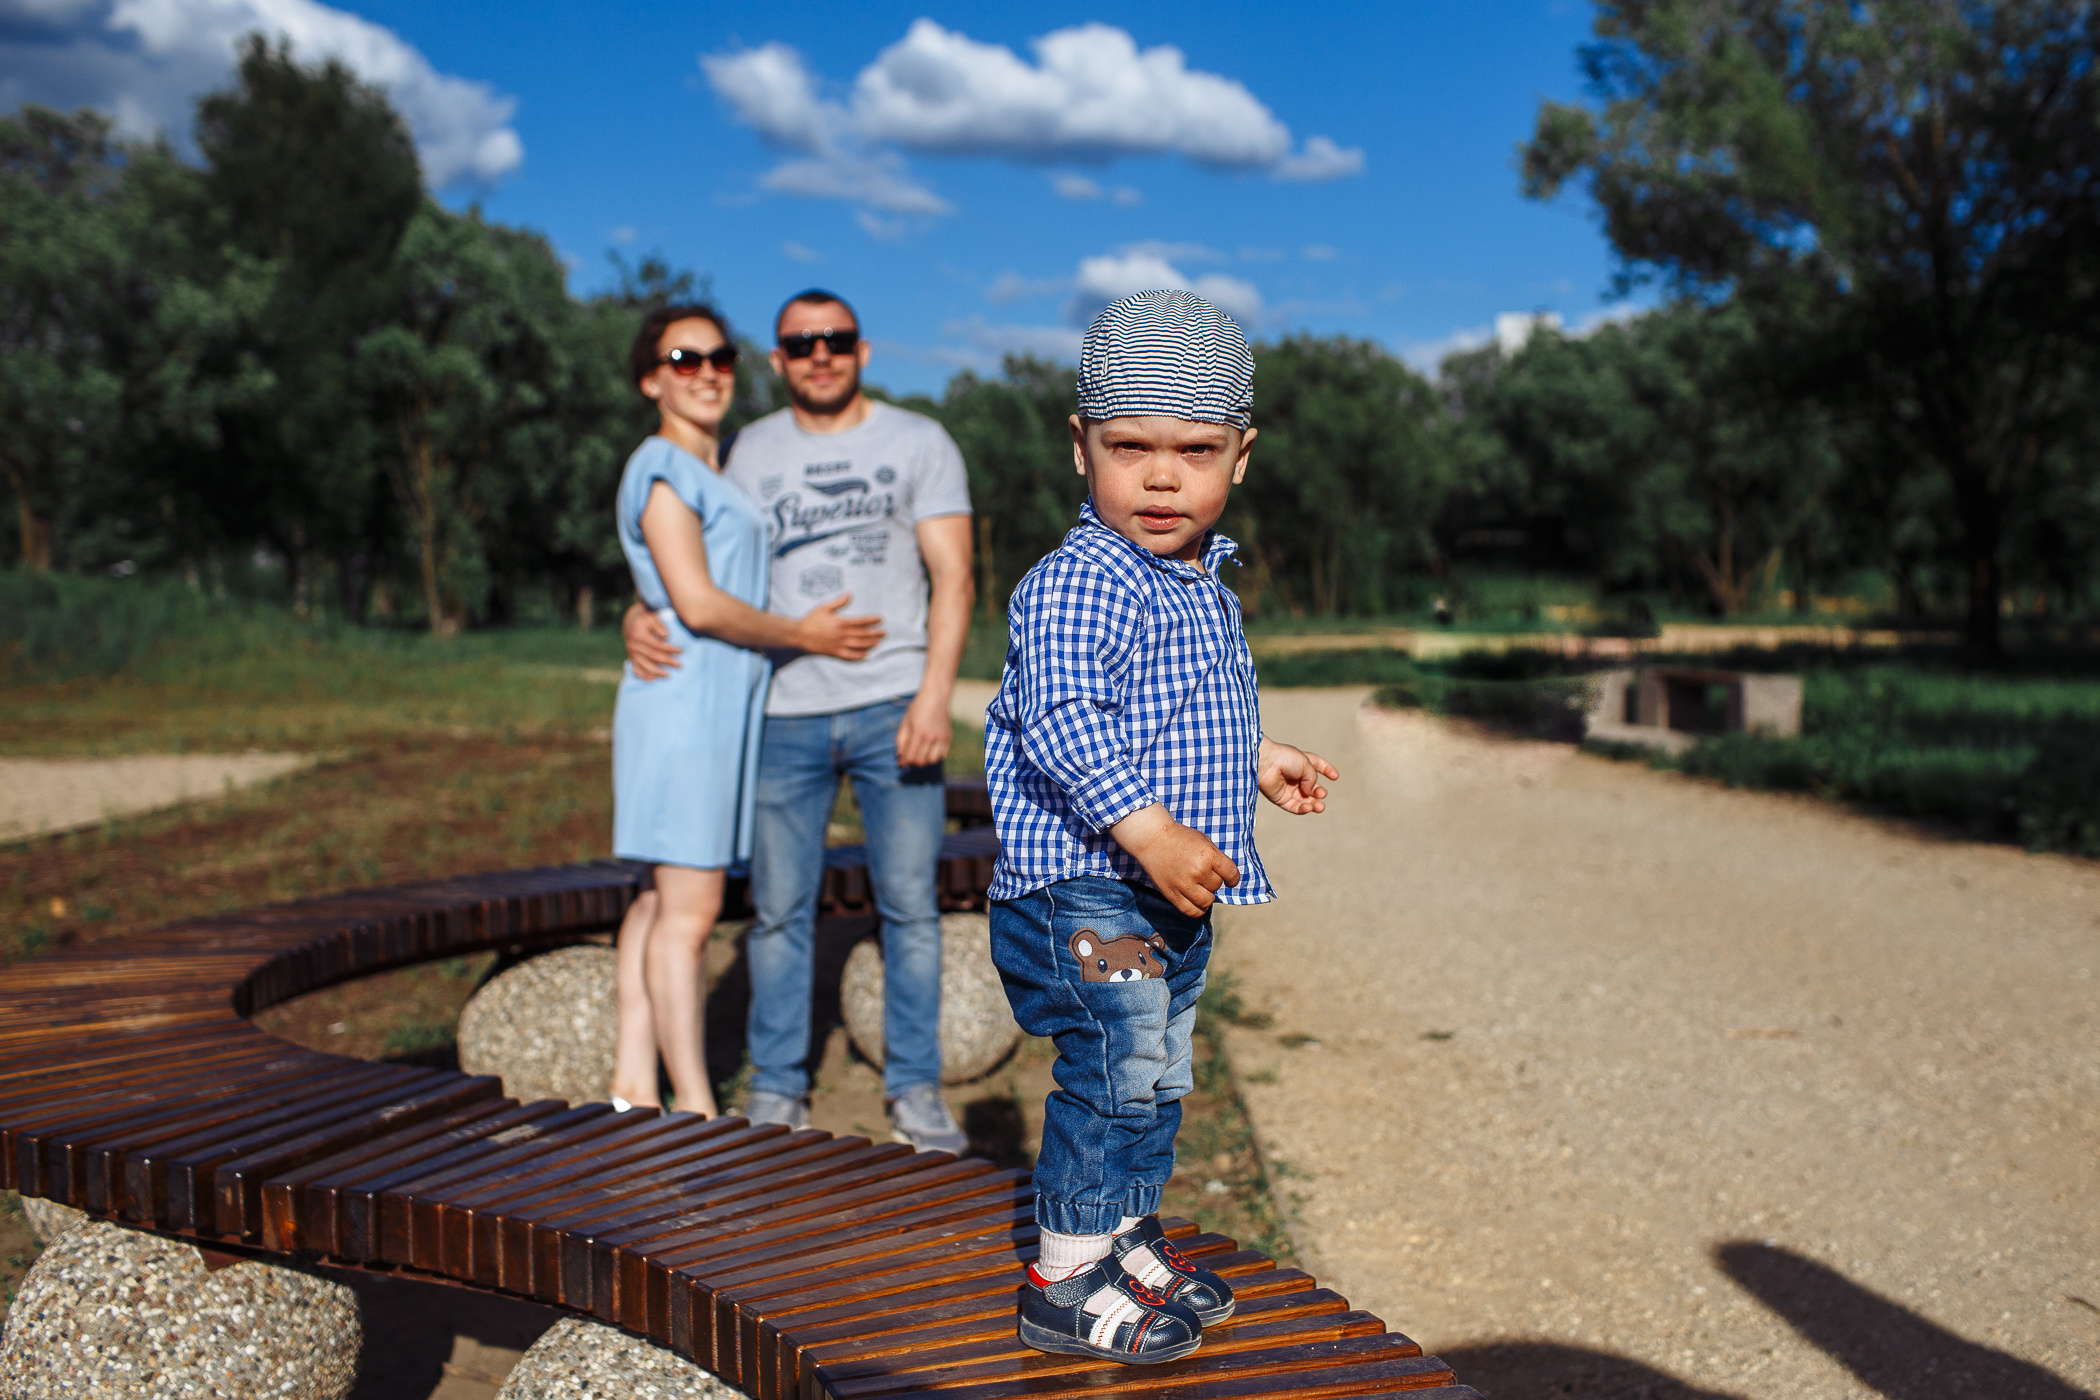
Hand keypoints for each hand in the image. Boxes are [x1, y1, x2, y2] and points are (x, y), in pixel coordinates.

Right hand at [623, 602, 681, 680]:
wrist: (632, 623)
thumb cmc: (646, 620)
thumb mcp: (652, 617)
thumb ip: (659, 625)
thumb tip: (665, 635)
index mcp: (639, 635)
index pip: (657, 644)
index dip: (669, 648)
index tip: (681, 651)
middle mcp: (633, 645)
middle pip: (652, 656)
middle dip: (667, 661)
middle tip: (680, 665)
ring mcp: (631, 654)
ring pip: (645, 665)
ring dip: (657, 672)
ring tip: (669, 675)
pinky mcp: (631, 659)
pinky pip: (636, 670)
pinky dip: (644, 676)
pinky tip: (654, 679)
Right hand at [793, 594, 884, 659]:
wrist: (799, 635)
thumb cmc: (811, 620)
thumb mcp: (824, 607)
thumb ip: (838, 602)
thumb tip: (850, 594)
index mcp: (840, 622)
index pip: (861, 621)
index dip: (872, 620)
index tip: (880, 619)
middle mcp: (842, 634)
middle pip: (863, 634)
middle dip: (875, 633)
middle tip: (884, 632)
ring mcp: (839, 644)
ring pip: (859, 645)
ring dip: (870, 644)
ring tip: (878, 642)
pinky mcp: (834, 653)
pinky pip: (849, 656)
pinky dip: (859, 656)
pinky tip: (866, 655)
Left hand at [896, 692, 951, 767]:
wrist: (935, 698)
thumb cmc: (917, 709)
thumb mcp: (905, 722)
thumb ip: (901, 740)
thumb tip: (900, 756)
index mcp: (918, 733)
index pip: (910, 756)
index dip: (904, 762)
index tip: (901, 764)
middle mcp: (930, 737)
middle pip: (921, 761)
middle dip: (912, 763)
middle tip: (909, 759)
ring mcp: (941, 738)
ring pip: (932, 760)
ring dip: (924, 761)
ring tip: (920, 755)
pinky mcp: (948, 738)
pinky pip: (942, 755)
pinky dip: (934, 756)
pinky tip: (929, 751)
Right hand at [1109, 805, 1239, 916]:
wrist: (1152, 839)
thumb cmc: (1180, 838)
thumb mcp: (1203, 841)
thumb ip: (1216, 859)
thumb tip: (1226, 878)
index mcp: (1208, 855)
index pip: (1231, 874)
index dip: (1232, 879)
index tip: (1230, 880)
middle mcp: (1197, 870)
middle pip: (1217, 886)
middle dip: (1213, 881)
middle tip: (1202, 874)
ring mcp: (1184, 884)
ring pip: (1207, 901)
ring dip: (1206, 895)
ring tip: (1200, 888)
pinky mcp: (1172, 894)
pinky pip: (1192, 911)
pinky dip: (1198, 909)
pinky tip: (1196, 901)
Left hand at [1258, 739, 1337, 813]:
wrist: (1266, 763)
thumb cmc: (1285, 758)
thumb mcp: (1307, 764)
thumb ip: (1312, 779)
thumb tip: (1310, 793)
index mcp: (1301, 762)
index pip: (1317, 765)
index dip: (1327, 770)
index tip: (1335, 776)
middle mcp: (1295, 776)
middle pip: (1312, 787)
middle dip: (1319, 792)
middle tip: (1321, 794)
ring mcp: (1288, 788)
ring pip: (1304, 800)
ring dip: (1313, 804)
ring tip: (1320, 807)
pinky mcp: (1280, 799)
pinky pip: (1294, 807)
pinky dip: (1303, 809)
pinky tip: (1309, 808)